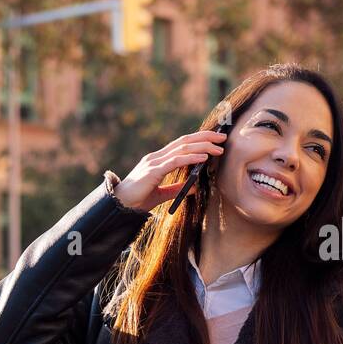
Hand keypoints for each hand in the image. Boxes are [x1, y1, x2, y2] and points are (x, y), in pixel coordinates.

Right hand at [112, 130, 226, 213]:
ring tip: (218, 147)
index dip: (199, 139)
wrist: (119, 206)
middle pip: (184, 141)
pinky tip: (203, 157)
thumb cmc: (137, 200)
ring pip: (182, 148)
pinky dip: (191, 157)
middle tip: (222, 138)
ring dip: (203, 146)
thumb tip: (194, 188)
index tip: (215, 140)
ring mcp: (154, 162)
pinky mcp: (153, 171)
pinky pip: (176, 161)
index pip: (181, 144)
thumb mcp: (161, 194)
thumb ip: (177, 189)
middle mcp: (156, 157)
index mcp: (157, 160)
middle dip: (205, 137)